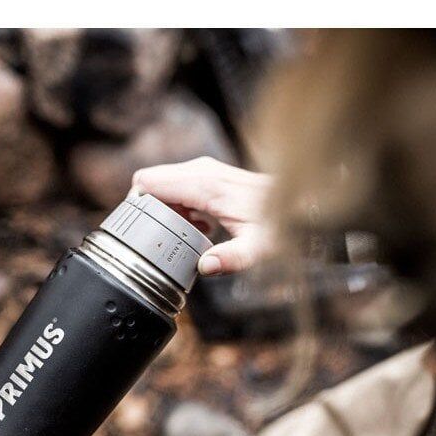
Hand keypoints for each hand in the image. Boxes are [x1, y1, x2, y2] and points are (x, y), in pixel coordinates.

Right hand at [132, 156, 273, 275]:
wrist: (300, 203)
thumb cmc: (279, 225)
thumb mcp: (258, 248)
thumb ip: (231, 258)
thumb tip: (205, 266)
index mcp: (204, 185)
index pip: (147, 182)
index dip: (136, 206)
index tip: (143, 231)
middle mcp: (201, 170)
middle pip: (150, 180)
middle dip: (148, 208)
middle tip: (163, 237)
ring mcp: (206, 169)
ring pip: (163, 182)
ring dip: (164, 208)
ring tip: (184, 234)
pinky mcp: (210, 173)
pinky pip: (178, 184)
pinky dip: (178, 204)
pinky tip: (197, 226)